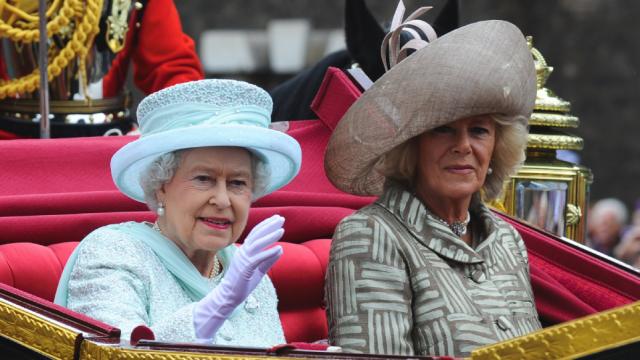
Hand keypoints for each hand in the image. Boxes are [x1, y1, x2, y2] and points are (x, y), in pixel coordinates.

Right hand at [193, 215, 283, 339]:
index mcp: (245, 251)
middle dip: (269, 225)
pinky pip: (258, 258)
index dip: (266, 225)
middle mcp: (243, 252)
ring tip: (282, 230)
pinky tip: (279, 248)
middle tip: (281, 218)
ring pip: (257, 244)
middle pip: (257, 235)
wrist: (230, 296)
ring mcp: (243, 260)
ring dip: (270, 236)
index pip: (256, 234)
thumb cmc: (243, 283)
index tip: (277, 219)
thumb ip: (268, 260)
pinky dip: (269, 253)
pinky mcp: (245, 269)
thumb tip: (280, 249)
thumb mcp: (260, 270)